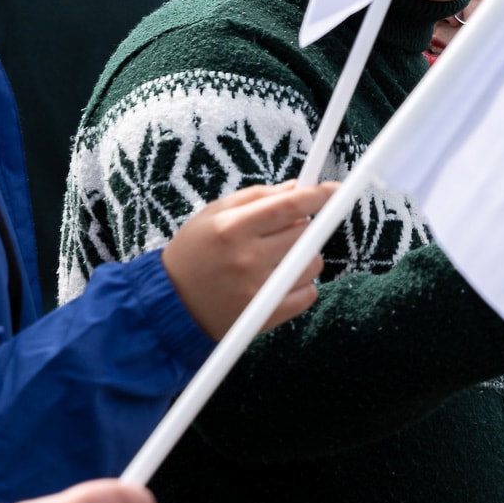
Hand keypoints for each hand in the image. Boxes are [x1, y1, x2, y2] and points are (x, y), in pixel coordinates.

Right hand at [160, 181, 336, 339]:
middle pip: (307, 233)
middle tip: (283, 232)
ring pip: (313, 263)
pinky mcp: (267, 315)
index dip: (317, 195)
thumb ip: (256, 197)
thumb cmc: (194, 253)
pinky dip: (302, 285)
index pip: (288, 206)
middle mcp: (247, 258)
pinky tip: (277, 282)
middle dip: (303, 228)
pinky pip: (310, 293)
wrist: (171, 306)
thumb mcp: (213, 215)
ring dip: (303, 257)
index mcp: (232, 228)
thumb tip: (298, 187)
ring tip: (274, 260)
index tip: (332, 190)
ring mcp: (259, 290)